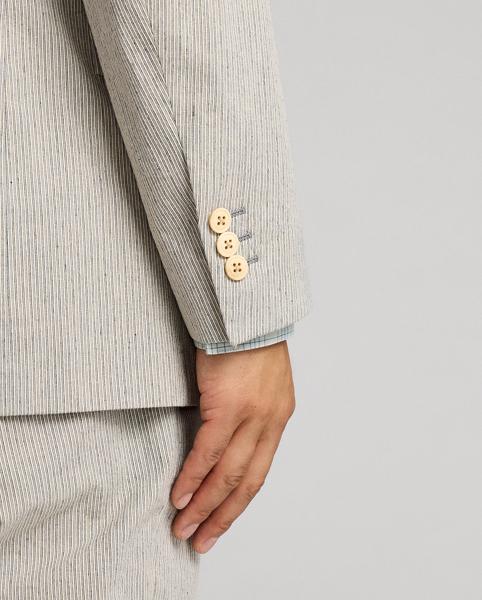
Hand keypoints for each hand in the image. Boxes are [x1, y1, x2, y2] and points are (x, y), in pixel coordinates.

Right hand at [170, 340, 295, 552]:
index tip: (221, 520)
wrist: (246, 311)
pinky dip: (193, 477)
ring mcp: (251, 415)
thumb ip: (248, 413)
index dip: (239, 501)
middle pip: (247, 481)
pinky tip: (180, 494)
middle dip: (222, 514)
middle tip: (202, 538)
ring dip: (204, 504)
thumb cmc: (248, 341)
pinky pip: (208, 452)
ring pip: (228, 473)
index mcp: (278, 417)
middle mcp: (270, 421)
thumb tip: (225, 440)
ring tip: (185, 525)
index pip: (260, 470)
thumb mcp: (259, 381)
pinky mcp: (228, 405)